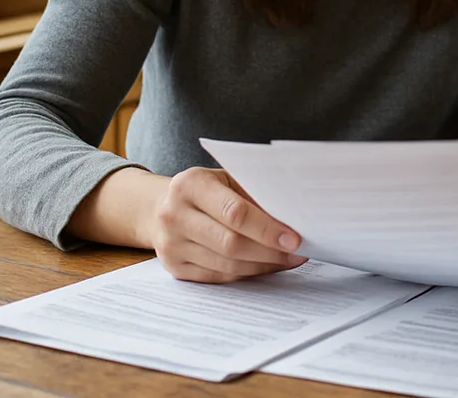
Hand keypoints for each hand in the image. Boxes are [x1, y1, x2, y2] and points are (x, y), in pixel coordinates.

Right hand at [147, 167, 305, 282]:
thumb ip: (252, 194)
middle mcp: (175, 215)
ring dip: (263, 265)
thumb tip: (292, 218)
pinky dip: (247, 273)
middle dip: (270, 251)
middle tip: (299, 252)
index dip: (267, 228)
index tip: (294, 238)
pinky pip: (218, 277)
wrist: (158, 208)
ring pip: (227, 264)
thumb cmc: (204, 190)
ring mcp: (171, 245)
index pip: (234, 212)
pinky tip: (266, 266)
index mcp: (190, 185)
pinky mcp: (175, 268)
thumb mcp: (224, 179)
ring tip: (288, 259)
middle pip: (231, 243)